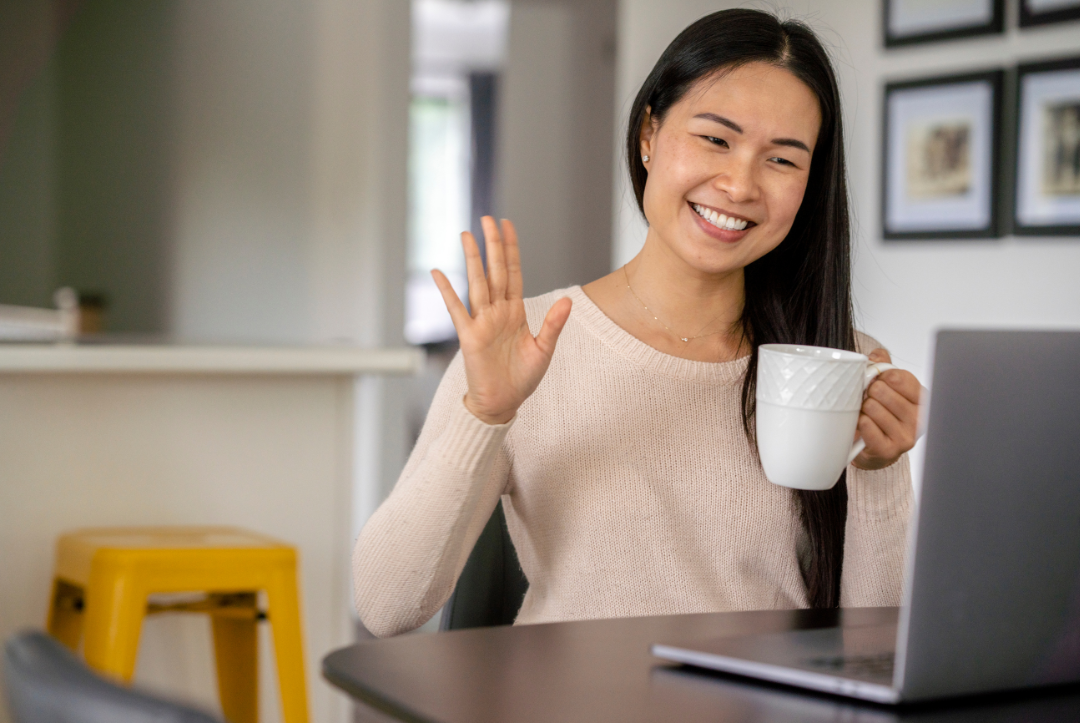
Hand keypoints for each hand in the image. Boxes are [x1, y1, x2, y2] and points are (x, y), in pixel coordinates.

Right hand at [431, 217, 571, 424]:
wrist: (503, 402)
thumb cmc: (523, 378)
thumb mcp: (544, 350)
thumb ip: (554, 324)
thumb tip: (567, 300)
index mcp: (516, 311)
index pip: (513, 272)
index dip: (510, 249)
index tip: (507, 225)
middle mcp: (497, 312)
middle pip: (494, 271)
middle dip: (492, 245)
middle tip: (487, 219)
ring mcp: (482, 322)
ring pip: (477, 283)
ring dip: (472, 259)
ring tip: (466, 235)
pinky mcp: (469, 337)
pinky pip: (456, 310)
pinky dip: (447, 292)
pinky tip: (438, 273)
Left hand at [852, 348, 925, 470]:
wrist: (875, 449)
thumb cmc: (882, 414)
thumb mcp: (886, 387)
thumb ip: (883, 366)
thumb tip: (876, 356)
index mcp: (921, 399)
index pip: (899, 377)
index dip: (881, 376)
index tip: (876, 380)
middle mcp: (918, 418)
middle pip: (882, 391)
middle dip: (869, 393)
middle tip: (869, 400)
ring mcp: (906, 436)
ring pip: (872, 407)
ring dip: (862, 409)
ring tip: (866, 414)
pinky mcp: (889, 450)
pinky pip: (866, 426)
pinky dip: (860, 422)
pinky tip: (863, 424)